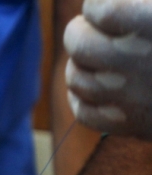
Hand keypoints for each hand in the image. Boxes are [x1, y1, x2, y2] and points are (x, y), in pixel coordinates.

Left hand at [64, 0, 151, 138]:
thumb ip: (137, 6)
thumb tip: (100, 8)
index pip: (100, 10)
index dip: (95, 4)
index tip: (101, 5)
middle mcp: (138, 61)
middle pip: (78, 44)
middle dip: (79, 32)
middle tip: (91, 29)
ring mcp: (132, 97)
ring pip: (75, 78)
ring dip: (79, 64)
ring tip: (95, 57)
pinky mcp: (134, 124)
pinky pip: (84, 113)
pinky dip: (79, 98)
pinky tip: (87, 88)